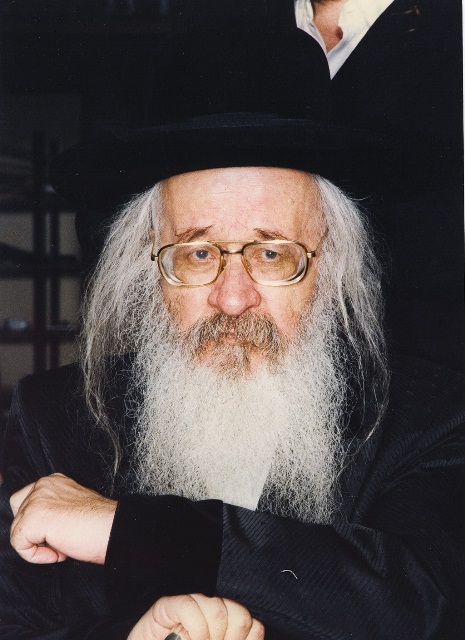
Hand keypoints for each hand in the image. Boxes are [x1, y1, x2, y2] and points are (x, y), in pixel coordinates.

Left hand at [10, 473, 116, 563]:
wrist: (112, 530)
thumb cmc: (99, 524)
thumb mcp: (71, 506)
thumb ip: (53, 507)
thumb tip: (37, 526)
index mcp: (53, 481)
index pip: (26, 501)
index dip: (39, 523)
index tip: (59, 532)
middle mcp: (43, 485)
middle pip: (17, 515)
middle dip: (33, 533)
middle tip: (58, 540)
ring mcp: (36, 501)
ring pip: (17, 531)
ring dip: (37, 546)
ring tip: (62, 547)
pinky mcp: (34, 519)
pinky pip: (19, 545)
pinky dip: (36, 556)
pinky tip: (58, 553)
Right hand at [128, 594, 264, 639]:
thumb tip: (253, 631)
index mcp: (224, 630)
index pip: (253, 625)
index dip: (246, 639)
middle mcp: (210, 614)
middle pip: (240, 614)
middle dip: (229, 636)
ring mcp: (191, 607)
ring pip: (217, 610)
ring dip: (209, 636)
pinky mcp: (168, 605)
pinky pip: (190, 606)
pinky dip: (194, 629)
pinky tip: (187, 639)